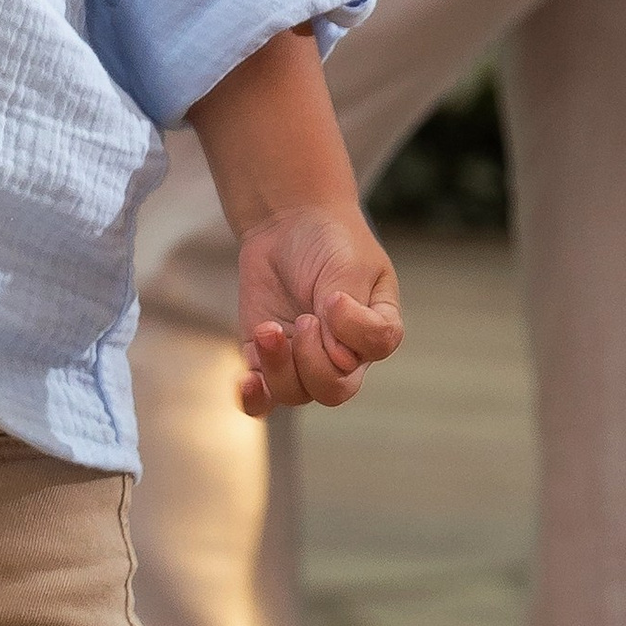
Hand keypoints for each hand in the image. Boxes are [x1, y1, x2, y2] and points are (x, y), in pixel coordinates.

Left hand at [234, 206, 402, 417]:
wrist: (287, 225)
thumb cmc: (328, 242)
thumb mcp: (346, 265)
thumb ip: (346, 311)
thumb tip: (339, 358)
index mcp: (376, 326)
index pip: (378, 345)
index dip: (355, 329)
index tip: (334, 297)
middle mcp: (345, 353)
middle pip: (335, 389)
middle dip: (314, 360)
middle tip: (304, 319)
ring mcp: (304, 360)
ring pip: (297, 395)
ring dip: (278, 368)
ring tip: (268, 329)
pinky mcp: (267, 358)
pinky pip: (262, 399)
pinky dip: (254, 398)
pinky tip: (246, 380)